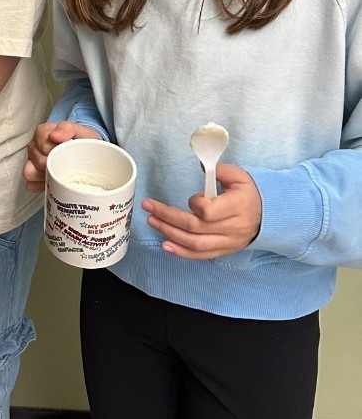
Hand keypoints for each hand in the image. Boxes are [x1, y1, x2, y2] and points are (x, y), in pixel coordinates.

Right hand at [23, 120, 103, 191]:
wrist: (88, 153)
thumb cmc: (82, 142)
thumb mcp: (81, 131)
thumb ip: (68, 129)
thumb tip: (53, 136)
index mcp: (42, 133)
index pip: (43, 145)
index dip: (56, 151)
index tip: (68, 153)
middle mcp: (34, 147)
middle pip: (38, 161)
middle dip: (55, 165)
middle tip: (69, 165)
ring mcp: (31, 162)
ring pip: (30, 172)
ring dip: (46, 177)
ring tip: (60, 175)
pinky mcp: (32, 177)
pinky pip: (30, 185)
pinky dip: (42, 186)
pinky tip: (54, 183)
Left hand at [143, 162, 262, 258]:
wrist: (268, 216)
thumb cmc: (248, 194)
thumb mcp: (239, 177)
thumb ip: (220, 170)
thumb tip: (202, 163)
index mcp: (238, 206)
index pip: (208, 211)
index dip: (194, 203)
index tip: (192, 198)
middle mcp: (233, 228)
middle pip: (195, 227)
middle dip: (167, 217)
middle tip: (149, 208)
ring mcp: (228, 242)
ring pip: (195, 243)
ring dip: (169, 233)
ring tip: (152, 221)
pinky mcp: (223, 251)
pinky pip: (200, 255)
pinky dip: (181, 252)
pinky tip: (165, 245)